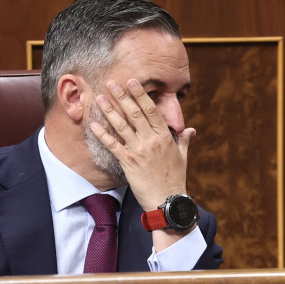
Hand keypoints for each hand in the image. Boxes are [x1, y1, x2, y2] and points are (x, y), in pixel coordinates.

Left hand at [90, 79, 195, 211]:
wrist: (167, 201)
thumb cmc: (176, 179)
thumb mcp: (183, 157)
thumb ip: (184, 140)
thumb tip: (190, 129)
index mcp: (165, 137)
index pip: (152, 110)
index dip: (141, 95)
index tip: (133, 82)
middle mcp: (152, 140)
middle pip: (135, 113)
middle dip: (123, 96)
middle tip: (112, 82)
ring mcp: (139, 151)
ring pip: (122, 126)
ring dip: (110, 110)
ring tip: (100, 97)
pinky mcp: (128, 163)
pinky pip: (113, 145)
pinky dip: (102, 134)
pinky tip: (94, 124)